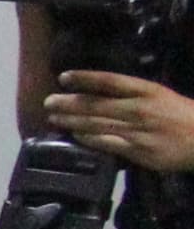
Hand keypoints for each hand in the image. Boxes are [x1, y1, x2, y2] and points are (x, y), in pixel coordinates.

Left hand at [47, 71, 193, 176]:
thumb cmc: (182, 115)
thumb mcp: (161, 96)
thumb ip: (134, 95)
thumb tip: (102, 93)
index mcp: (147, 91)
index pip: (109, 81)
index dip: (84, 78)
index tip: (64, 77)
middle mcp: (139, 109)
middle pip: (96, 104)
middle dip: (68, 103)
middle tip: (48, 102)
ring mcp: (137, 131)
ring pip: (96, 124)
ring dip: (71, 121)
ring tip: (53, 117)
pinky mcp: (137, 151)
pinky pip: (106, 143)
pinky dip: (87, 139)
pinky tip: (74, 135)